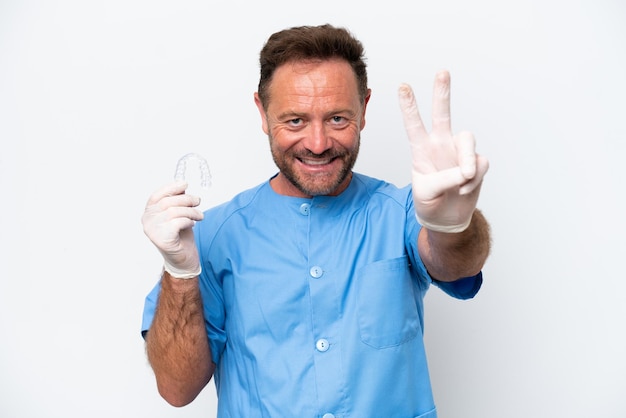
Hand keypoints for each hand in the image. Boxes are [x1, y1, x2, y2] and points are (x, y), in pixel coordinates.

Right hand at [142, 181, 203, 278]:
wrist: (183, 259)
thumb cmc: (180, 236)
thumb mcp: (179, 214)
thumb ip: (177, 201)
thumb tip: (182, 185)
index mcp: (149, 213)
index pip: (157, 196)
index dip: (171, 188)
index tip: (185, 184)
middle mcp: (147, 221)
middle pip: (167, 202)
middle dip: (186, 199)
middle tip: (198, 201)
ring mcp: (152, 230)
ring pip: (173, 211)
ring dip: (191, 211)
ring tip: (199, 216)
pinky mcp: (161, 239)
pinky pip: (177, 222)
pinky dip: (188, 221)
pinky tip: (191, 225)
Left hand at [398, 70, 488, 232]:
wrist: (448, 217)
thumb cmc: (430, 202)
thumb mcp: (427, 192)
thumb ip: (444, 179)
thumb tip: (467, 170)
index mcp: (421, 149)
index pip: (413, 125)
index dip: (409, 106)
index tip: (403, 86)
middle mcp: (440, 144)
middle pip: (442, 114)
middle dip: (442, 93)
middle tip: (442, 72)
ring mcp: (459, 152)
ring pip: (468, 139)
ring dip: (467, 161)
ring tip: (463, 180)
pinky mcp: (477, 161)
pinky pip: (480, 164)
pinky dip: (473, 180)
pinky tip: (464, 189)